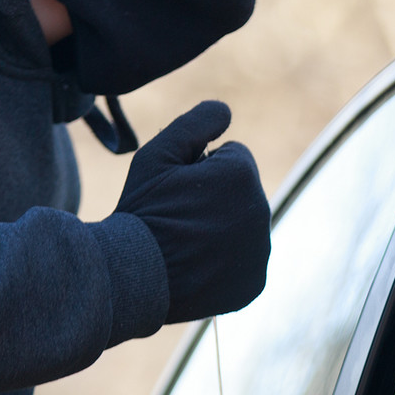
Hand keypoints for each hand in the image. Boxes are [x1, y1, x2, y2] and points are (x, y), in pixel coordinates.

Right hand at [114, 101, 269, 322]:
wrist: (133, 277)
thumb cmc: (141, 211)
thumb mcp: (157, 155)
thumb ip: (195, 123)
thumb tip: (226, 111)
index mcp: (242, 174)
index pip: (232, 157)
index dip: (200, 169)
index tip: (178, 190)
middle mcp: (261, 211)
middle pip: (240, 192)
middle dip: (215, 197)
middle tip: (178, 218)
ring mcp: (260, 251)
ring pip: (243, 227)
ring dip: (222, 229)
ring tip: (185, 245)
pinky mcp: (255, 283)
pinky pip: (244, 263)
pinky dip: (226, 264)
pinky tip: (197, 269)